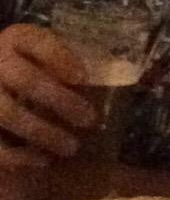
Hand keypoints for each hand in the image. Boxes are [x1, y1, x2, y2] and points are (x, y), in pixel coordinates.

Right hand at [0, 24, 95, 168]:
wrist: (1, 82)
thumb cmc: (37, 68)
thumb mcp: (50, 57)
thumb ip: (74, 63)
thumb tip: (126, 78)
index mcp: (19, 38)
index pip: (38, 41)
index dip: (59, 58)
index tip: (82, 77)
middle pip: (27, 80)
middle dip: (60, 101)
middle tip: (89, 119)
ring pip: (7, 112)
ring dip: (41, 132)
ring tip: (72, 147)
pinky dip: (16, 154)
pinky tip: (42, 161)